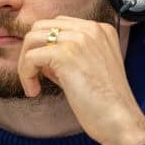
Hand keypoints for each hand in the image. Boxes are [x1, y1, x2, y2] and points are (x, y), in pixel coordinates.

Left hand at [17, 16, 144, 144]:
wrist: (119, 120)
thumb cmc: (105, 102)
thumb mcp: (90, 67)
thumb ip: (67, 54)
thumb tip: (39, 53)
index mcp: (100, 29)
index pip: (58, 24)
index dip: (46, 46)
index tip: (45, 70)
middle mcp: (91, 28)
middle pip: (41, 27)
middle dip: (30, 51)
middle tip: (33, 76)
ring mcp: (78, 39)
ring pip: (32, 39)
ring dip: (25, 63)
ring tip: (33, 85)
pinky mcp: (65, 54)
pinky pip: (30, 57)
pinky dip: (25, 74)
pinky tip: (34, 90)